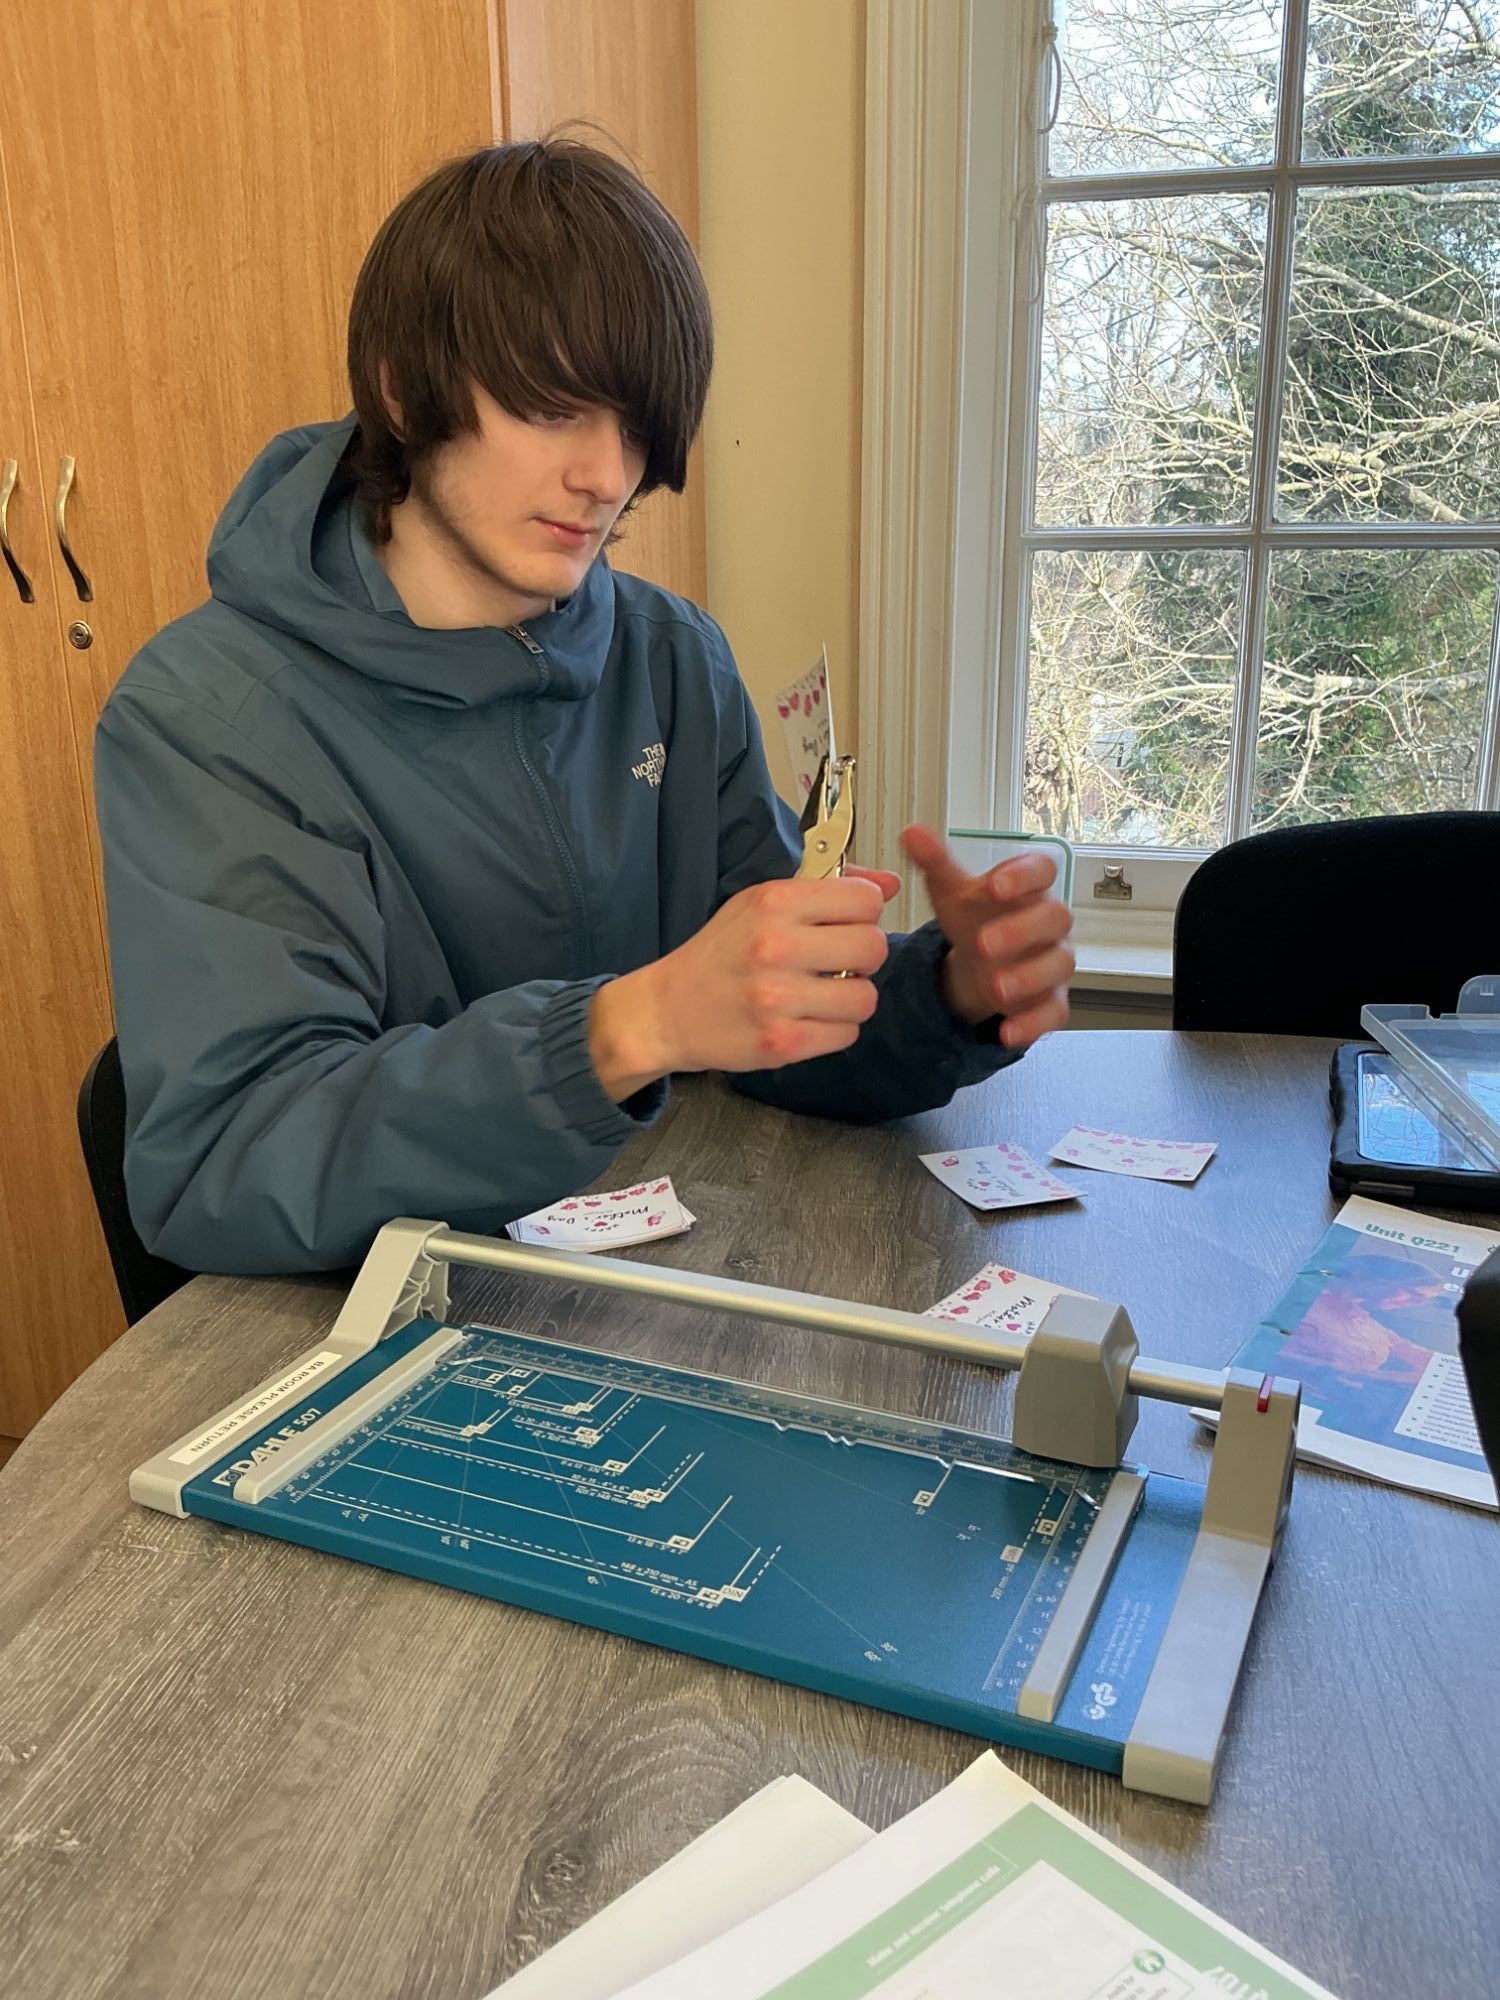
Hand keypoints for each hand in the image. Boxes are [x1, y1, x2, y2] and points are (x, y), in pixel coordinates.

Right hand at [588, 872, 899, 1099]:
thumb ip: (828, 891)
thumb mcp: (762, 904)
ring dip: (851, 997)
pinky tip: (810, 1018)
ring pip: (866, 997)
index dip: (864, 912)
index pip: (864, 900)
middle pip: (873, 947)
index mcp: (774, 902)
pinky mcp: (782, 1042)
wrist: (668, 1011)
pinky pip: (847, 1034)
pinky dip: (834, 1028)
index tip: (846, 922)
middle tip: (839, 963)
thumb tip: (889, 884)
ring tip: (824, 994)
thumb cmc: (720, 954)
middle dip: (863, 956)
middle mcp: (776, 946)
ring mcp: (778, 998)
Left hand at [899, 824, 1073, 1048]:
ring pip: (1059, 965)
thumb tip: (912, 832)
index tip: (995, 885)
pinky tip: (1007, 1032)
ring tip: (995, 987)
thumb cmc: (976, 917)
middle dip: (1022, 930)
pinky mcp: (1051, 999)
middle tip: (984, 943)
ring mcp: (1053, 960)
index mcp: (1028, 887)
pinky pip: (1054, 1012)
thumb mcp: (952, 892)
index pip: (1042, 869)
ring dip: (1028, 977)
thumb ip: (935, 862)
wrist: (981, 962)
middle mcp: (1048, 921)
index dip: (1023, 876)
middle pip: (1056, 918)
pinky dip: (1033, 1024)